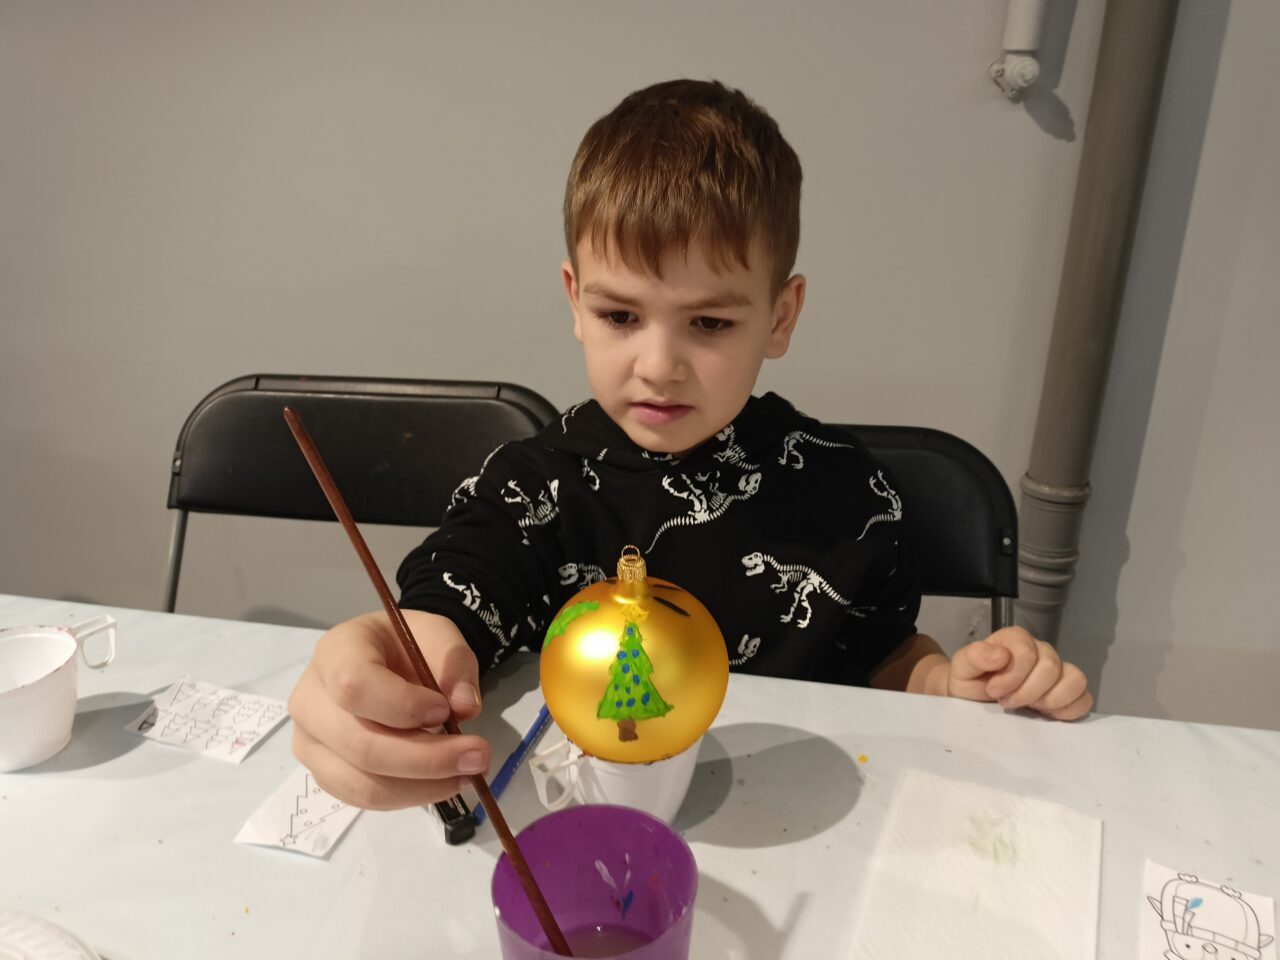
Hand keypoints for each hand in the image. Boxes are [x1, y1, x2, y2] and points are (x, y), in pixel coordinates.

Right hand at [288, 609, 490, 808]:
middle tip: (478, 757)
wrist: (385, 662)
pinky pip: (364, 798)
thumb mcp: (440, 637)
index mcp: (335, 652)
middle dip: (427, 759)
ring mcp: (311, 742)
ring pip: (362, 782)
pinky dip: (409, 796)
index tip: (444, 711)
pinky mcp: (324, 772)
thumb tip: (465, 707)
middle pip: (360, 745)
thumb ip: (455, 664)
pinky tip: (440, 782)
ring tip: (466, 774)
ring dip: (422, 787)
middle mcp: (310, 700)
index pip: (355, 686)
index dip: (403, 706)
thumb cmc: (407, 647)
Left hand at [946, 626, 1091, 720]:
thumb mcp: (962, 667)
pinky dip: (1068, 710)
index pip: (1028, 654)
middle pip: (1051, 668)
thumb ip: (976, 656)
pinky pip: (1084, 698)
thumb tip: (1001, 655)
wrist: (972, 695)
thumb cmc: (969, 679)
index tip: (993, 691)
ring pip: (1075, 680)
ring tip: (1029, 707)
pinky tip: (1046, 714)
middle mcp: (1042, 650)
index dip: (1011, 677)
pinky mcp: (1067, 691)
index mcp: (1016, 639)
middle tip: (1007, 702)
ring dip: (1050, 700)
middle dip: (1027, 692)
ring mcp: (1058, 670)